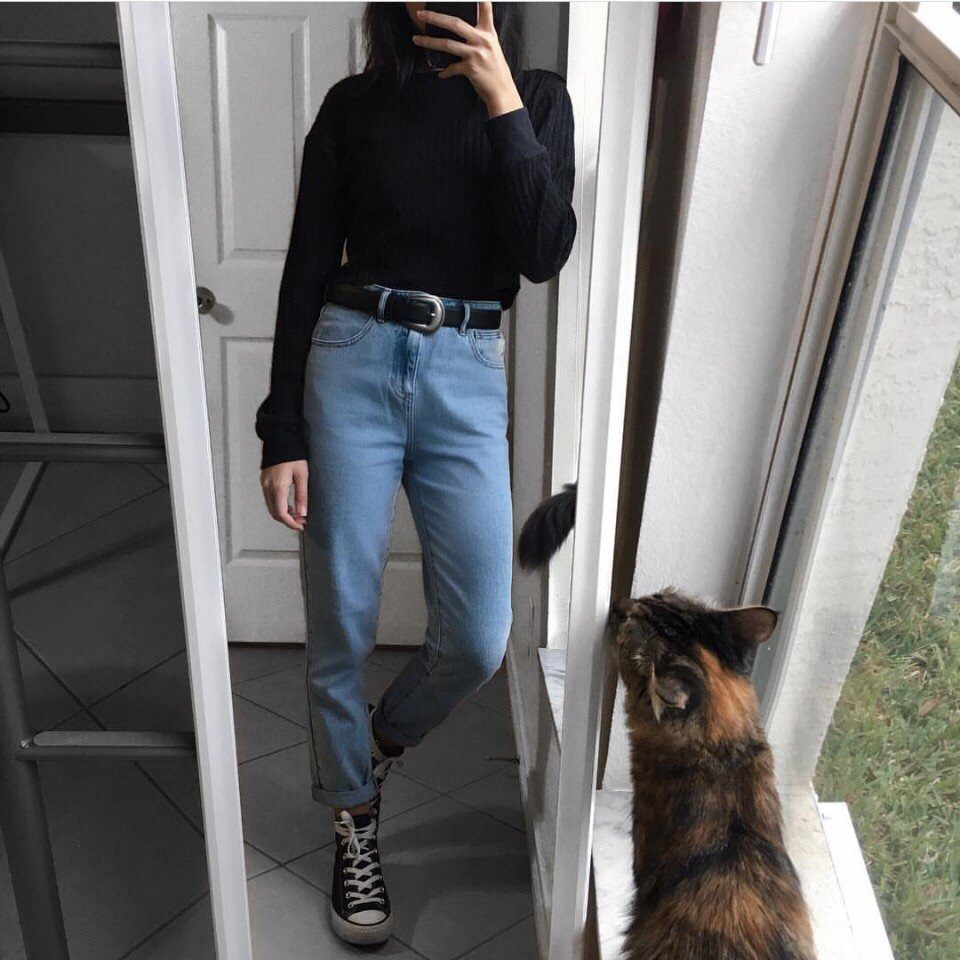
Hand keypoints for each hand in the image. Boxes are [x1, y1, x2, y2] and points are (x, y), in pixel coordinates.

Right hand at [261, 460, 307, 531]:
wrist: (280, 438)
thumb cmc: (293, 454)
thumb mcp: (302, 474)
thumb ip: (302, 495)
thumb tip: (302, 513)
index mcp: (278, 486)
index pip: (281, 513)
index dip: (291, 523)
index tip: (301, 525)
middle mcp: (268, 487)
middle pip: (274, 512)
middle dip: (287, 520)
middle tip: (301, 521)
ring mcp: (264, 484)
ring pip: (271, 507)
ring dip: (283, 513)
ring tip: (298, 514)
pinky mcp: (264, 481)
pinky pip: (269, 499)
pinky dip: (278, 505)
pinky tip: (290, 504)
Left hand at [413, 3, 522, 117]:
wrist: (502, 90)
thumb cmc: (495, 69)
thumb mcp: (492, 46)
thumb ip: (480, 35)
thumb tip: (460, 29)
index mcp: (488, 32)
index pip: (485, 8)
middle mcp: (482, 40)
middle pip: (455, 24)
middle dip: (435, 17)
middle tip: (421, 14)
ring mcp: (476, 54)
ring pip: (447, 44)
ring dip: (429, 42)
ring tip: (417, 39)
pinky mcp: (470, 68)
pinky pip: (452, 68)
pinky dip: (445, 71)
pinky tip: (441, 74)